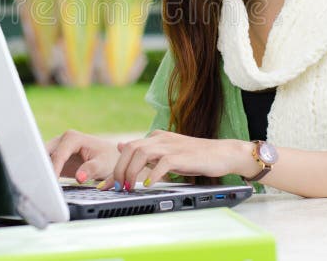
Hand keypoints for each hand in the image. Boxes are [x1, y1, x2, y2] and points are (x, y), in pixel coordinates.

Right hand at [46, 129, 119, 184]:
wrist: (110, 159)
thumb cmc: (108, 159)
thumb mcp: (103, 165)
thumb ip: (91, 169)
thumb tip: (80, 177)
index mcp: (72, 138)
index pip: (58, 155)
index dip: (53, 169)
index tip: (50, 183)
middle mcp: (62, 140)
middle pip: (45, 154)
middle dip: (42, 169)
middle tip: (41, 186)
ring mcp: (57, 148)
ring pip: (42, 159)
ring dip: (41, 171)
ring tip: (40, 187)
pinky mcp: (56, 158)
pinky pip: (45, 165)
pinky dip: (43, 174)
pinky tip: (44, 186)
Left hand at [110, 130, 248, 190]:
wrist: (222, 153)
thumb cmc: (195, 156)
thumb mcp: (166, 152)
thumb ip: (145, 150)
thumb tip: (120, 145)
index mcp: (156, 138)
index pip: (127, 149)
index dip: (113, 168)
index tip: (104, 185)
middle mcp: (160, 139)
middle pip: (130, 148)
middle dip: (118, 169)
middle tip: (116, 188)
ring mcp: (170, 146)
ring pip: (141, 153)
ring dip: (131, 171)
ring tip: (129, 187)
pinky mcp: (181, 156)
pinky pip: (162, 163)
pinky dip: (153, 174)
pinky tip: (148, 185)